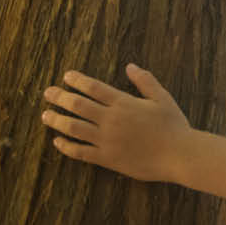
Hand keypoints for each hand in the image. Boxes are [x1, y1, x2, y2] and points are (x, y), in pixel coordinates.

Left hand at [40, 63, 191, 182]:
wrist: (179, 155)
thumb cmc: (174, 126)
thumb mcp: (162, 98)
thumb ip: (145, 81)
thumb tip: (130, 66)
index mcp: (123, 103)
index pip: (93, 87)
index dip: (77, 80)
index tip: (66, 76)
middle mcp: (111, 120)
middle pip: (77, 105)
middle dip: (59, 97)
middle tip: (47, 92)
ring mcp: (107, 140)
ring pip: (73, 128)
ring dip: (57, 120)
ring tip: (45, 115)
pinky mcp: (107, 158)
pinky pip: (80, 152)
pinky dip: (66, 147)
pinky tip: (57, 142)